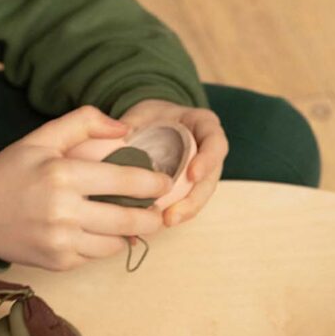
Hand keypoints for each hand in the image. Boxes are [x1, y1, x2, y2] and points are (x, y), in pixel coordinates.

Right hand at [0, 105, 168, 270]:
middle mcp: (64, 210)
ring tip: (136, 223)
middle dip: (151, 217)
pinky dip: (105, 246)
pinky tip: (104, 234)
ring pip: (117, 243)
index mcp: (62, 174)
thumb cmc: (10, 173)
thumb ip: (84, 123)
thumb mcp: (41, 138)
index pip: (124, 181)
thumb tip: (125, 128)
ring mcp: (62, 240)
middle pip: (128, 219)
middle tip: (159, 212)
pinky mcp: (60, 262)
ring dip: (131, 234)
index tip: (165, 183)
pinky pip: (97, 256)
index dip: (152, 184)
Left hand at [119, 99, 227, 226]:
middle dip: (193, 200)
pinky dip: (172, 214)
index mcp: (205, 127)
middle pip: (210, 180)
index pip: (215, 144)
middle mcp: (209, 153)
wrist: (155, 124)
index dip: (207, 161)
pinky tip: (156, 223)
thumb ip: (134, 123)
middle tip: (174, 214)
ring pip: (200, 197)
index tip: (192, 175)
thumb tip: (118, 141)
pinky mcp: (190, 190)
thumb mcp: (144, 112)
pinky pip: (185, 204)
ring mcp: (202, 174)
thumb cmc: (155, 116)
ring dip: (184, 212)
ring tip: (165, 222)